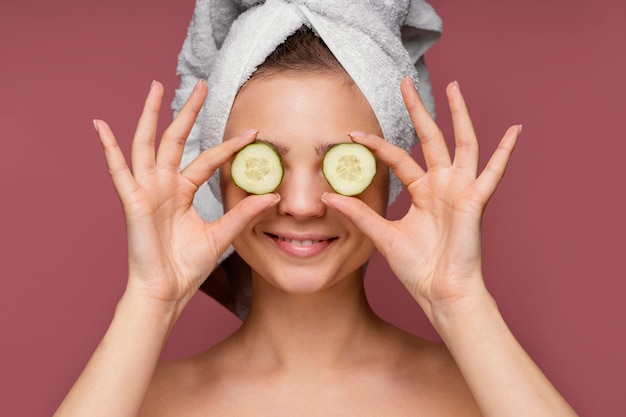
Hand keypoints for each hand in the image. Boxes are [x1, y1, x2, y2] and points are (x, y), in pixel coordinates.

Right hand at [94, 80, 278, 304]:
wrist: (167, 290)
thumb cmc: (188, 266)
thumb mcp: (222, 235)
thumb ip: (243, 214)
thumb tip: (272, 197)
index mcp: (183, 191)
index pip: (208, 159)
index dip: (229, 146)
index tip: (253, 132)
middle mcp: (164, 185)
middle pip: (176, 138)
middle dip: (188, 111)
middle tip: (201, 85)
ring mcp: (147, 189)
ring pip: (147, 143)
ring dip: (150, 115)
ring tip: (156, 87)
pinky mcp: (132, 200)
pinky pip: (118, 170)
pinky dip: (108, 147)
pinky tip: (100, 125)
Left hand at [322, 79, 519, 315]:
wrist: (440, 291)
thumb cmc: (418, 267)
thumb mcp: (382, 236)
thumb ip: (359, 214)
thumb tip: (329, 196)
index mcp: (422, 192)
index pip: (398, 158)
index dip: (376, 145)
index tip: (353, 134)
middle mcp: (442, 185)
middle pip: (430, 138)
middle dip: (418, 110)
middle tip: (405, 83)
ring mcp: (461, 190)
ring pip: (462, 143)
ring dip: (458, 115)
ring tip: (454, 87)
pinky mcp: (476, 200)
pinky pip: (493, 172)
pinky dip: (505, 152)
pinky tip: (514, 131)